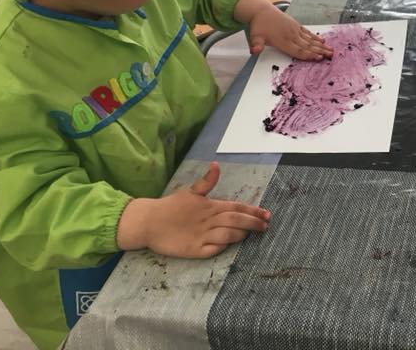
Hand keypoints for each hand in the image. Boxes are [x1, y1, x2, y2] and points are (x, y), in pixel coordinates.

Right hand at [117, 162, 269, 258]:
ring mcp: (202, 236)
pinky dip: (223, 247)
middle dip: (254, 223)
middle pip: (237, 221)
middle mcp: (209, 220)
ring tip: (249, 234)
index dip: (253, 211)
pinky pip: (214, 250)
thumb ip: (207, 181)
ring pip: (228, 235)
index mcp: (210, 206)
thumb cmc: (171, 206)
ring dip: (241, 235)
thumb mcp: (190, 192)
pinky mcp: (194, 250)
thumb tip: (216, 165)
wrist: (148, 222)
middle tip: (266, 226)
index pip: (237, 207)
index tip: (267, 215)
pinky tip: (230, 245)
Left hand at [248, 4, 332, 59]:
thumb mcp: (255, 36)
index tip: (318, 57)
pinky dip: (315, 37)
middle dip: (320, 51)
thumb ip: (256, 45)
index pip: (298, 51)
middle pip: (308, 46)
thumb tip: (254, 51)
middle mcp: (291, 36)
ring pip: (310, 40)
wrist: (261, 10)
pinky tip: (322, 41)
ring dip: (321, 46)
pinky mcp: (296, 25)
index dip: (309, 55)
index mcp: (283, 41)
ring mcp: (295, 30)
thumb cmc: (259, 25)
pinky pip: (307, 33)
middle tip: (331, 55)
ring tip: (331, 50)